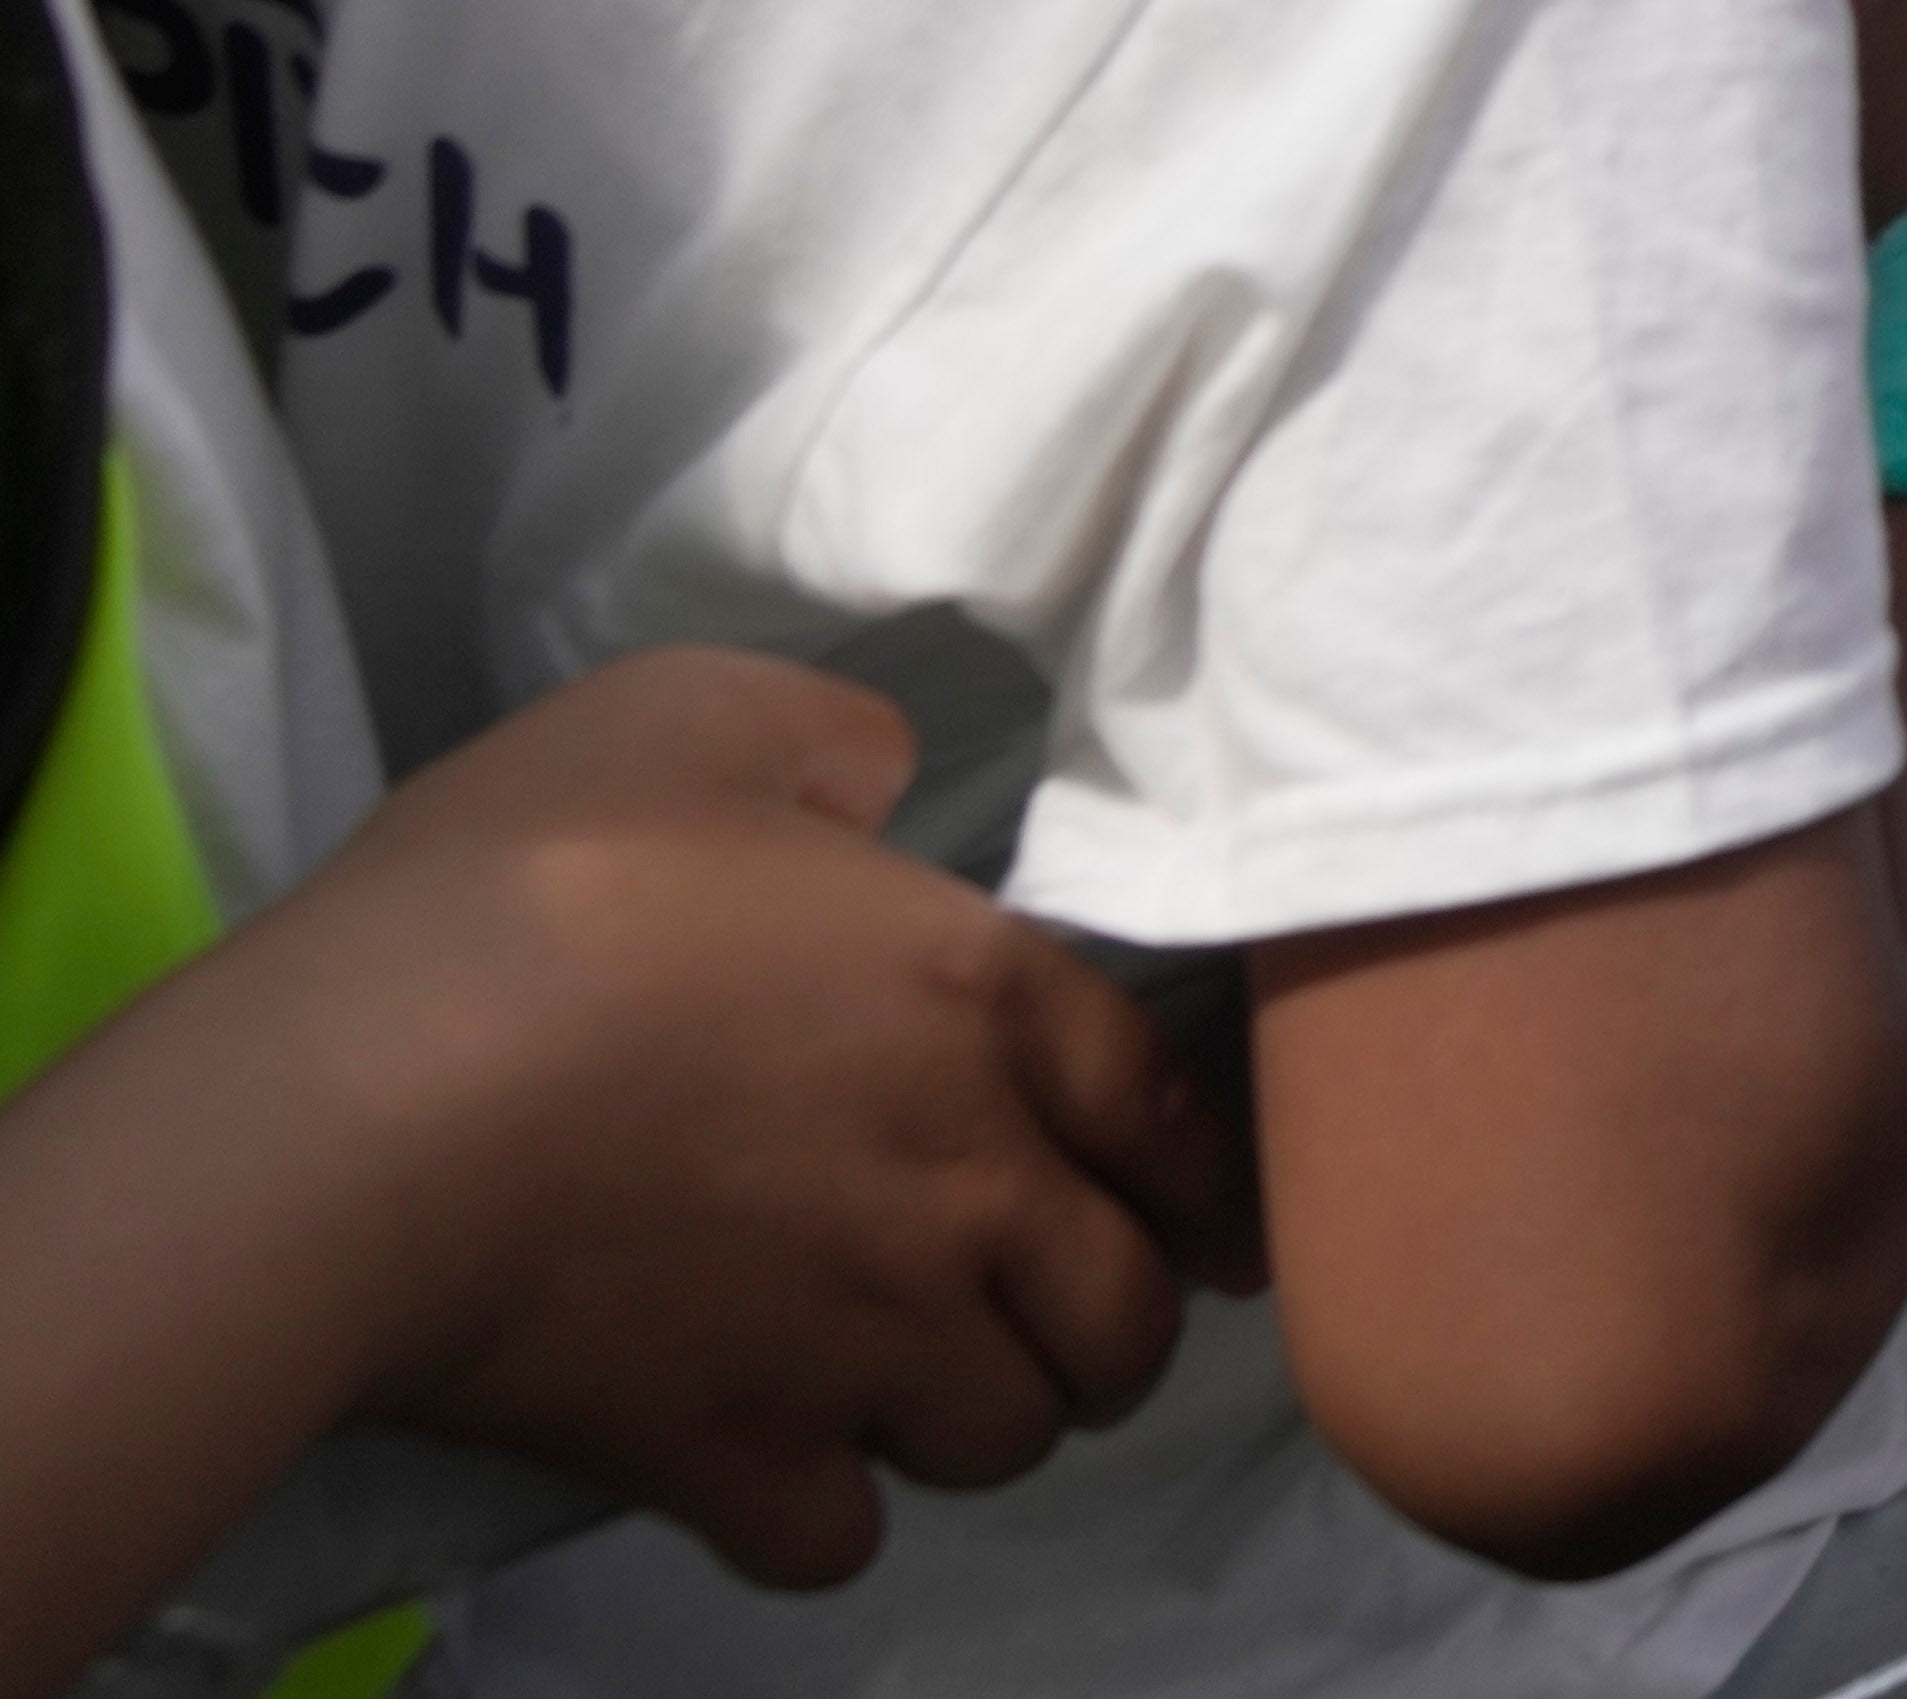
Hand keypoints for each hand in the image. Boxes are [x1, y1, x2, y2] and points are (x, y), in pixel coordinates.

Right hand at [283, 651, 1252, 1581]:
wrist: (356, 1114)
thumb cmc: (527, 892)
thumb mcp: (697, 718)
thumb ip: (829, 746)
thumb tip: (881, 783)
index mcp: (984, 1000)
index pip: (1168, 1117)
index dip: (1197, 1179)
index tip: (1199, 1222)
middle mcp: (965, 1186)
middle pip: (1122, 1314)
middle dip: (1102, 1322)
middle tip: (1040, 1313)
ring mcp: (856, 1339)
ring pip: (1006, 1437)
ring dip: (978, 1417)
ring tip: (917, 1385)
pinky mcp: (725, 1456)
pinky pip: (840, 1539)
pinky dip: (825, 1516)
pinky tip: (784, 1465)